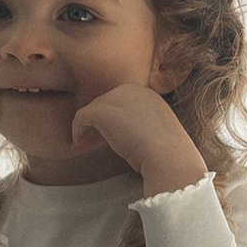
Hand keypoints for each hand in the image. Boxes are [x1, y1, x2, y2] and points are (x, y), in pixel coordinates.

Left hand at [68, 83, 204, 192]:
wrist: (169, 156)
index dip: (109, 121)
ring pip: (93, 110)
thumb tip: (125, 137)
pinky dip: (77, 130)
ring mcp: (117, 98)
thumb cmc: (167, 153)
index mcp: (147, 94)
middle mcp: (132, 90)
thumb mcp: (156, 133)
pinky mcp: (103, 111)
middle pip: (104, 104)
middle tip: (87, 143)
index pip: (120, 102)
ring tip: (81, 146)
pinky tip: (78, 145)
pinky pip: (82, 116)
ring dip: (86, 128)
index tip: (103, 139)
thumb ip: (141, 127)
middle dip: (95, 124)